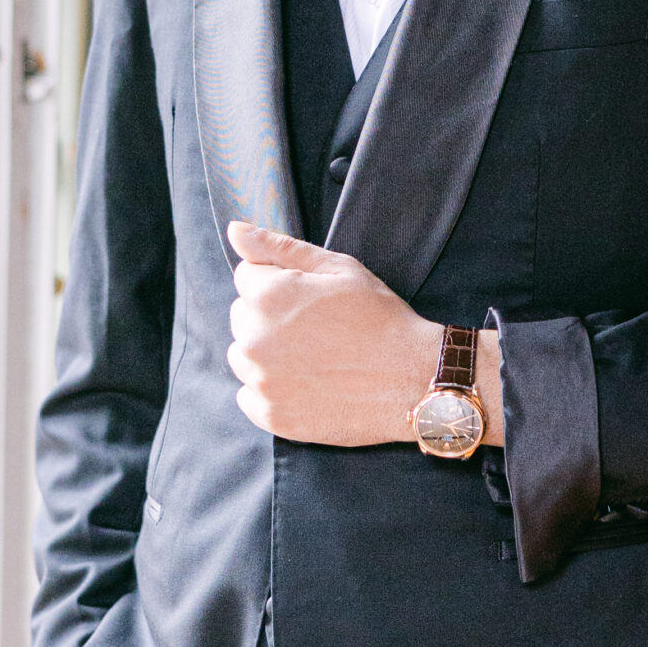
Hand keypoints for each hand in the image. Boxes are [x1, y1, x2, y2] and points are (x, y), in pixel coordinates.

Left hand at [225, 223, 501, 447]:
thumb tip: (235, 230)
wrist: (412, 381)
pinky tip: (306, 384)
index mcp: (268, 295)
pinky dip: (271, 391)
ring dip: (266, 354)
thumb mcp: (337, 268)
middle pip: (242, 316)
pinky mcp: (272, 416)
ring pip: (243, 356)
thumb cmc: (379, 318)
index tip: (311, 299)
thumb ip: (279, 247)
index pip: (246, 277)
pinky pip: (250, 396)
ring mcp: (262, 382)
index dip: (280, 282)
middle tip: (317, 328)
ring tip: (312, 357)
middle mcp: (255, 339)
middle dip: (269, 317)